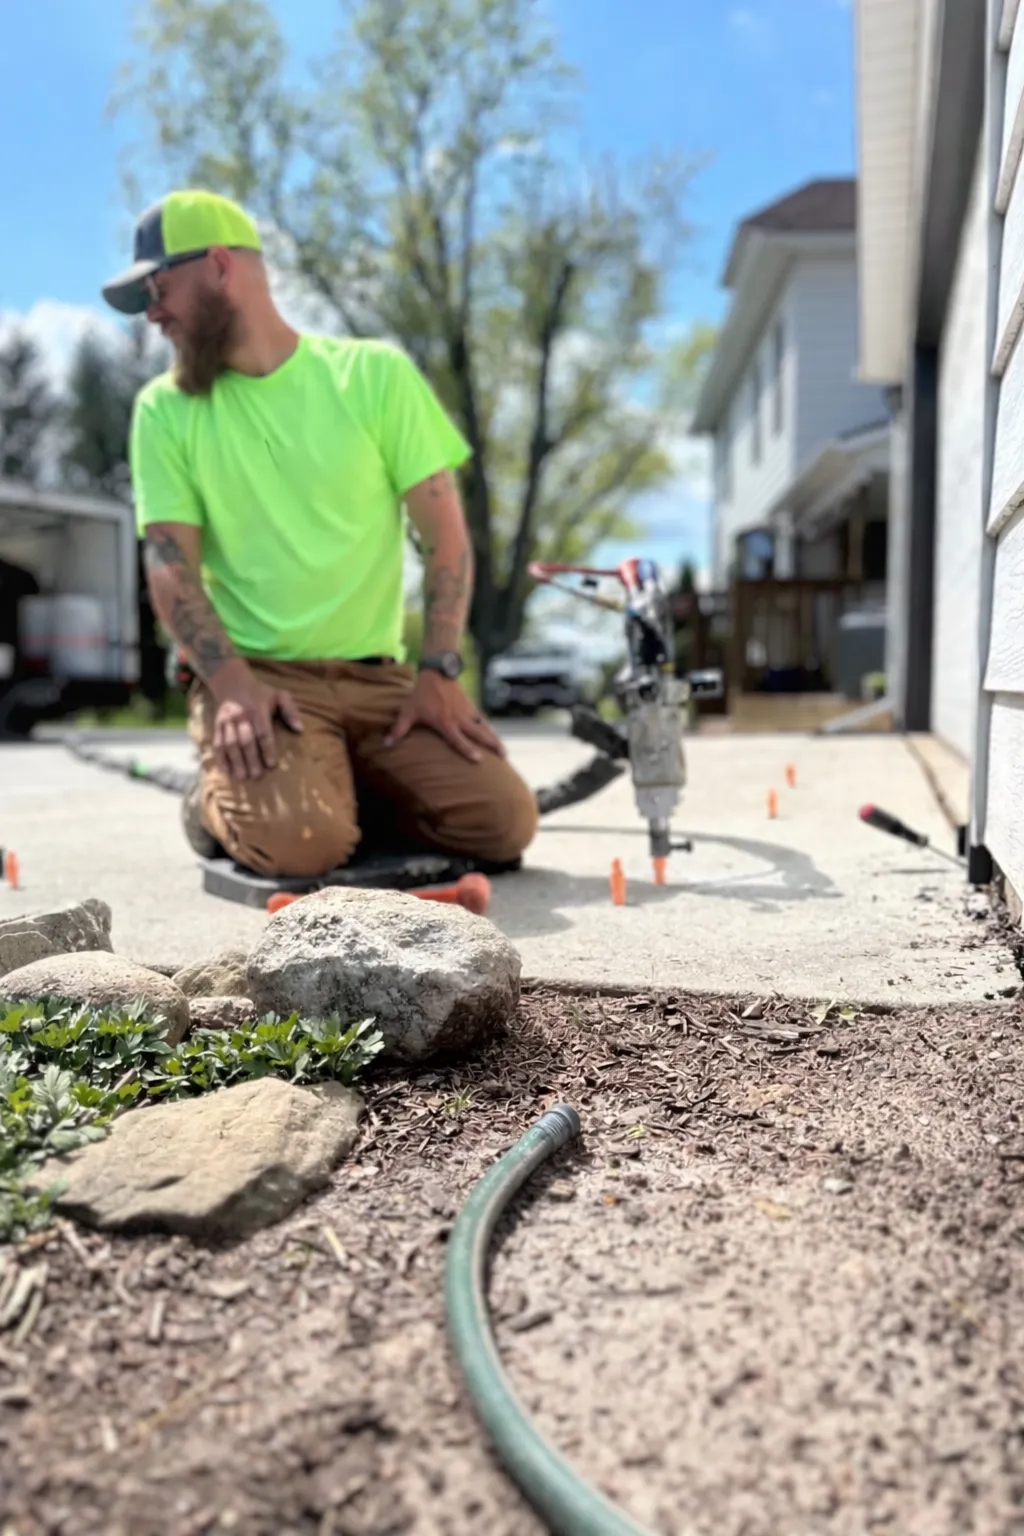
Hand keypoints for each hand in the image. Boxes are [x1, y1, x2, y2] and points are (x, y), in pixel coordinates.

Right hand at [209, 659, 303, 779]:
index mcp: (258, 709)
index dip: (267, 748)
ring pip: (230, 744)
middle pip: (245, 740)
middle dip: (251, 759)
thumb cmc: (261, 693)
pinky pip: (217, 743)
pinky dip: (220, 758)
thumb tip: (300, 729)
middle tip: (256, 775)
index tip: (271, 764)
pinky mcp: (217, 725)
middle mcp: (240, 716)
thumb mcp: (280, 695)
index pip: (263, 732)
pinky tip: (225, 771)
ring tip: (241, 777)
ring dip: (235, 761)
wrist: (232, 682)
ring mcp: (227, 721)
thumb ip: (291, 711)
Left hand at [384, 672, 505, 761]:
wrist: (437, 672)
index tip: (479, 760)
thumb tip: (386, 744)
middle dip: (492, 745)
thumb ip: (398, 729)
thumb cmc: (421, 694)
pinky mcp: (470, 707)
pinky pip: (482, 720)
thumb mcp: (408, 711)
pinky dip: (489, 728)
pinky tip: (494, 734)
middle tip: (504, 756)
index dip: (468, 750)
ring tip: (504, 751)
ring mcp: (467, 712)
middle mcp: (459, 719)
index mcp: (445, 723)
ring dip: (494, 738)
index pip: (458, 739)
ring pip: (484, 727)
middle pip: (479, 734)